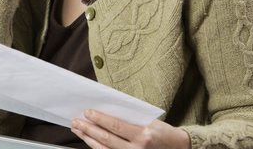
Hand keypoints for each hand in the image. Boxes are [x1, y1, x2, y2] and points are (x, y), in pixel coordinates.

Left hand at [71, 110, 189, 148]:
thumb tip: (105, 109)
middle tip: (75, 121)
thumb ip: (128, 117)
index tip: (87, 112)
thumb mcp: (148, 120)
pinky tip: (88, 140)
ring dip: (88, 138)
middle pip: (107, 139)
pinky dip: (96, 147)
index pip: (116, 126)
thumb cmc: (161, 131)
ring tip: (77, 129)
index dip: (100, 119)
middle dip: (88, 129)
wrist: (176, 148)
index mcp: (143, 135)